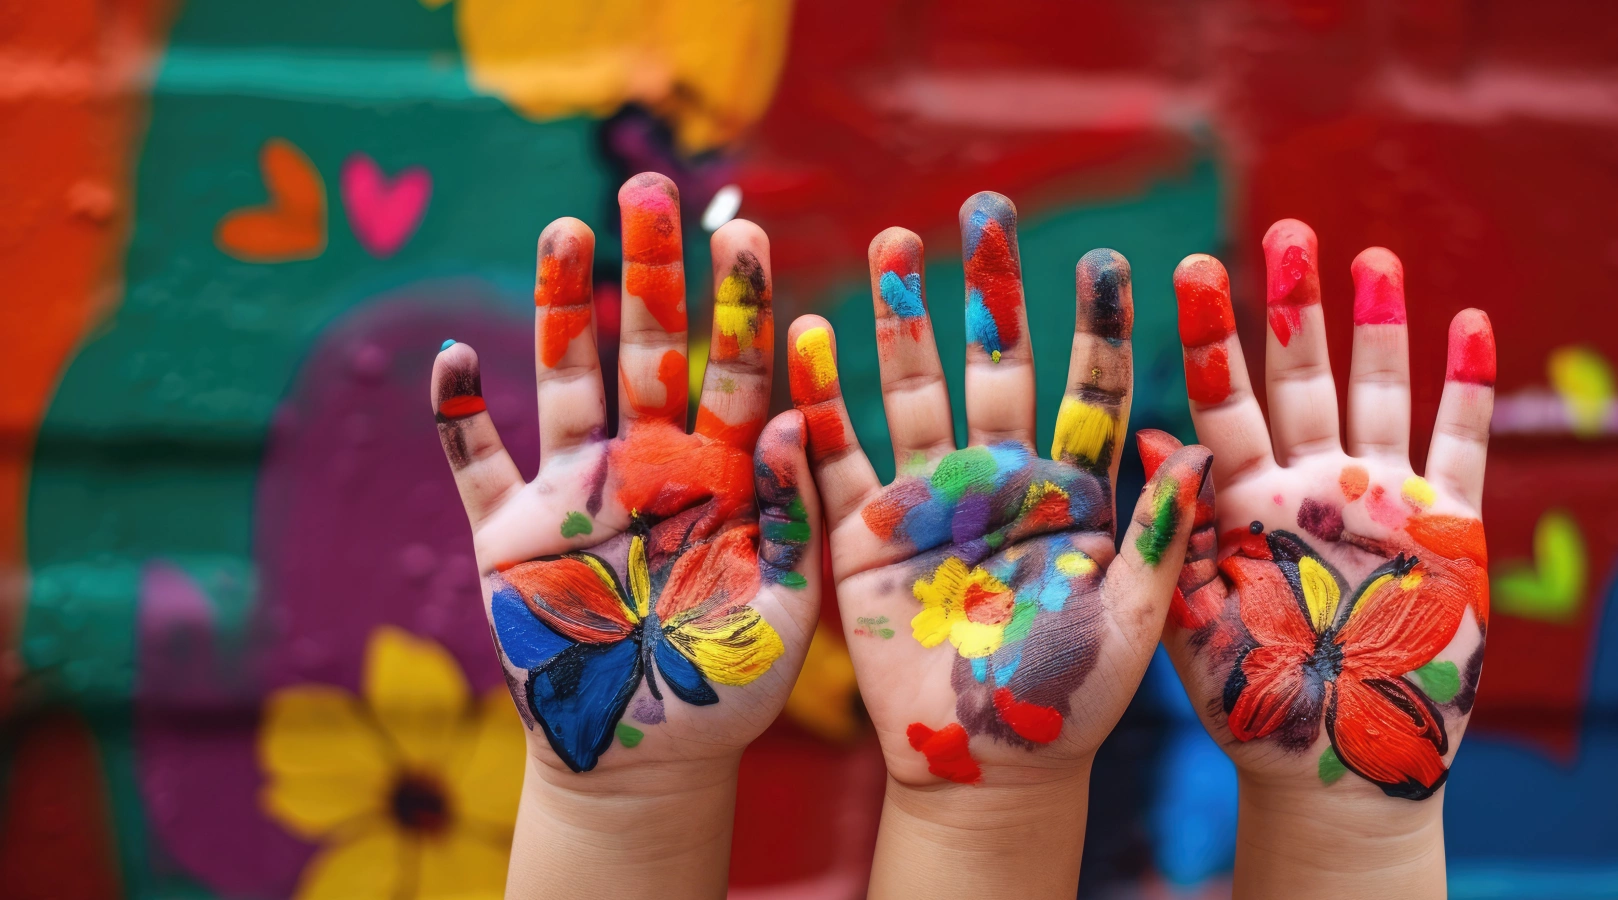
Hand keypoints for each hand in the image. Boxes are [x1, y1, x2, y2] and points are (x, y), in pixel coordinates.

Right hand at [430, 175, 819, 894]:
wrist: (648, 760)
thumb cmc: (732, 688)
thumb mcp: (785, 608)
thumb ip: (791, 515)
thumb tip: (782, 415)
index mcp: (721, 476)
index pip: (733, 369)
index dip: (736, 303)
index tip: (743, 229)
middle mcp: (647, 465)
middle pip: (648, 347)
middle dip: (648, 269)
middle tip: (648, 187)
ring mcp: (574, 493)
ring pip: (566, 380)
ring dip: (562, 308)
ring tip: (564, 231)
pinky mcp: (508, 536)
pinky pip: (476, 463)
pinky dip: (460, 416)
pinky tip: (455, 360)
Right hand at [787, 194, 1210, 895]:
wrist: (986, 769)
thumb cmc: (1072, 702)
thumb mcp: (1133, 619)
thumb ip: (1161, 535)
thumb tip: (1192, 445)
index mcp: (1070, 492)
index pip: (1088, 390)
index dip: (1097, 327)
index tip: (1112, 258)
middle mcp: (997, 479)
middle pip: (993, 365)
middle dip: (988, 290)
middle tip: (987, 210)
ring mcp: (927, 502)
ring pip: (912, 391)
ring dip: (900, 320)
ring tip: (892, 245)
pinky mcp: (860, 539)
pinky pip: (836, 461)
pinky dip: (817, 404)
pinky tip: (802, 338)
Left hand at [1153, 225, 1492, 895]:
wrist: (1336, 768)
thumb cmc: (1251, 704)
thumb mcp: (1194, 618)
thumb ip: (1171, 531)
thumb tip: (1142, 440)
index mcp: (1244, 501)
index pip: (1219, 400)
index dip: (1208, 334)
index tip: (1188, 263)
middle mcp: (1310, 485)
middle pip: (1300, 376)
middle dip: (1295, 304)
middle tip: (1289, 228)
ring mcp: (1379, 499)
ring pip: (1378, 392)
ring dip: (1377, 325)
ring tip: (1371, 256)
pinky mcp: (1446, 526)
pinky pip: (1459, 445)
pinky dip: (1465, 388)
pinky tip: (1468, 323)